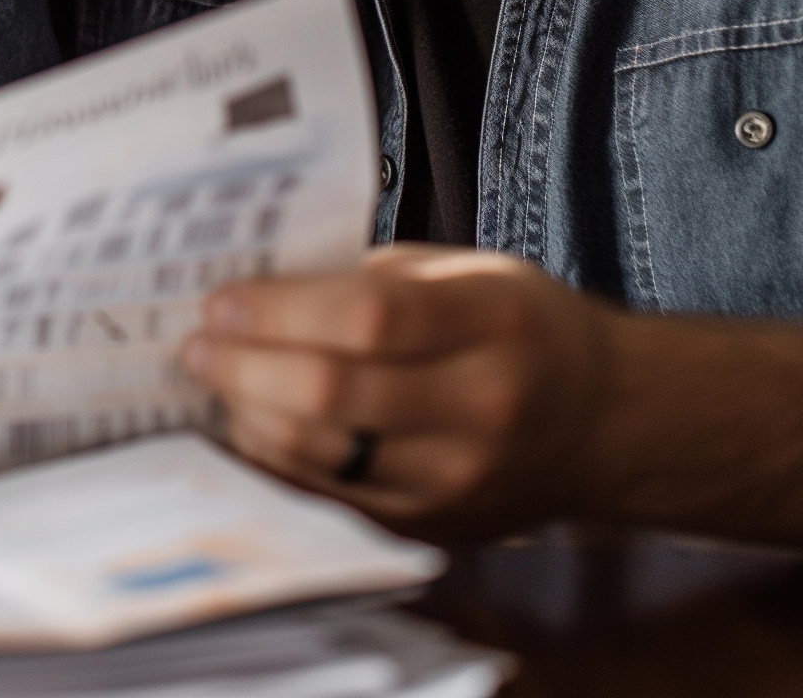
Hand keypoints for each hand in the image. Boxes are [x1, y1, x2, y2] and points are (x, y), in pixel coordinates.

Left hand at [183, 245, 614, 538]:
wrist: (605, 422)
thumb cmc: (520, 325)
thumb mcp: (468, 273)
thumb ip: (374, 278)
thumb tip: (262, 285)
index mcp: (494, 321)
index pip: (368, 317)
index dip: (281, 309)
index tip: (222, 298)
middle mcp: (483, 407)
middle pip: (334, 395)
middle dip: (246, 366)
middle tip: (197, 342)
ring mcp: (460, 480)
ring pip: (324, 457)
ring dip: (250, 416)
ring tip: (215, 380)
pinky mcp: (435, 529)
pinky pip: (333, 500)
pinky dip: (278, 463)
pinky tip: (251, 427)